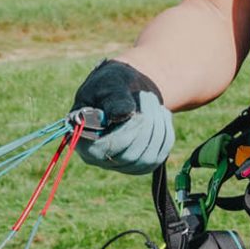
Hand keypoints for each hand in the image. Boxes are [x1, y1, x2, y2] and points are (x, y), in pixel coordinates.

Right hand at [71, 59, 174, 174]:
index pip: (102, 149)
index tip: (134, 109)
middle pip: (129, 155)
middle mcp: (99, 158)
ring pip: (148, 157)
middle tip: (147, 96)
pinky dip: (166, 131)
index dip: (123, 132)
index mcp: (83, 139)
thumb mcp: (109, 84)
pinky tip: (160, 113)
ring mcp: (121, 164)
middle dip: (145, 123)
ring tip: (152, 101)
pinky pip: (161, 154)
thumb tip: (125, 113)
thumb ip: (114, 98)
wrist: (126, 88)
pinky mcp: (141, 164)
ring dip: (157, 125)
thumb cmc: (111, 84)